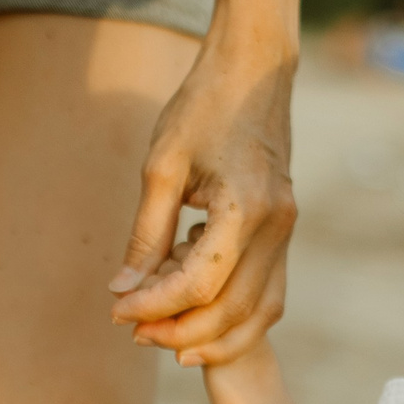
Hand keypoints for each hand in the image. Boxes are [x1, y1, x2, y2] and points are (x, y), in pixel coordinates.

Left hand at [111, 0, 303, 365]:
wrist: (256, 68)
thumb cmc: (204, 106)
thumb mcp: (162, 166)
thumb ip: (146, 233)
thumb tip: (123, 289)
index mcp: (245, 209)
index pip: (199, 284)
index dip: (154, 305)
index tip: (116, 309)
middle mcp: (276, 228)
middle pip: (231, 310)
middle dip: (179, 329)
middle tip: (134, 331)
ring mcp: (286, 232)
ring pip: (258, 313)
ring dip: (211, 333)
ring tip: (163, 335)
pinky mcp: (284, 231)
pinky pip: (267, 293)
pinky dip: (234, 315)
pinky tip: (195, 309)